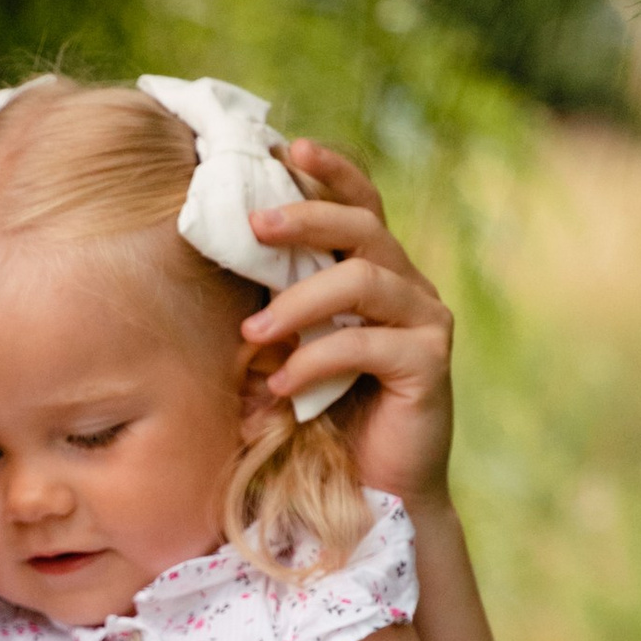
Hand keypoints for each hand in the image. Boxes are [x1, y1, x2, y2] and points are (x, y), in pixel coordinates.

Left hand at [244, 138, 455, 511]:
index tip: (287, 147)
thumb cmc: (321, 421)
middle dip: (307, 219)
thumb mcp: (286, 355)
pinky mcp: (429, 366)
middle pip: (364, 226)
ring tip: (251, 339)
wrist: (371, 492)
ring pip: (366, 279)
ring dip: (299, 303)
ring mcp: (425, 324)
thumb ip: (271, 314)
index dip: (331, 171)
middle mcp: (407, 288)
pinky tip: (279, 388)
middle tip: (254, 228)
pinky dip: (317, 360)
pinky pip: (369, 344)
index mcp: (375, 275)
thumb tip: (212, 275)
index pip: (360, 205)